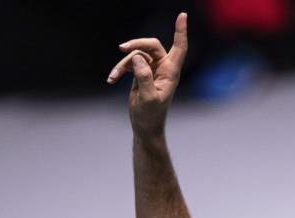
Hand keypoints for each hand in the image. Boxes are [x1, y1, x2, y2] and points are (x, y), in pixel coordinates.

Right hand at [107, 12, 187, 139]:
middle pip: (151, 45)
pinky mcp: (141, 73)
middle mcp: (163, 68)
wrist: (144, 126)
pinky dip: (120, 70)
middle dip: (137, 44)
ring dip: (123, 64)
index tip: (182, 15)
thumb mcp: (148, 98)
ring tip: (113, 76)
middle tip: (122, 48)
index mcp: (171, 72)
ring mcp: (152, 69)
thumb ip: (144, 78)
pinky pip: (129, 63)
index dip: (181, 31)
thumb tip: (138, 59)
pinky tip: (111, 79)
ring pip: (137, 55)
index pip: (179, 47)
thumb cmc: (150, 115)